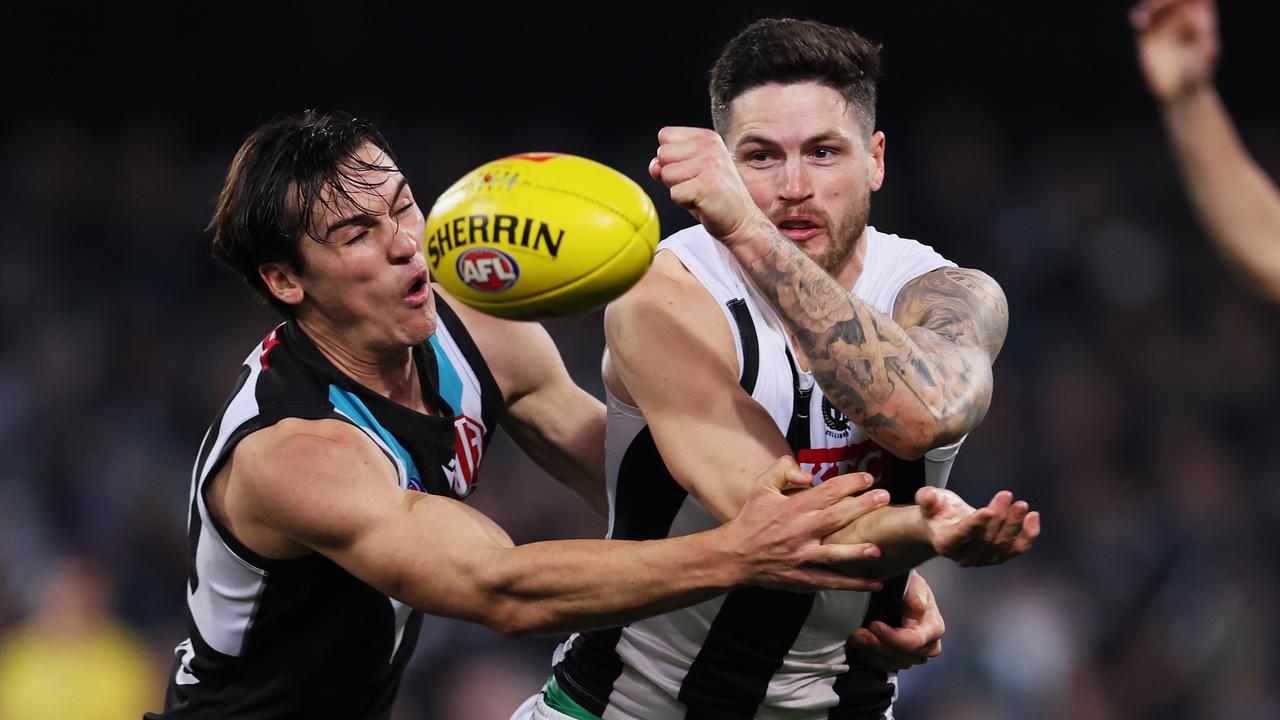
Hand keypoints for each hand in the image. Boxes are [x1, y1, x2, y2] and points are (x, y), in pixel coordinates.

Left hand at [649, 126, 771, 248]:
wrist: (741, 220)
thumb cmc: (714, 196)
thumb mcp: (691, 171)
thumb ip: (669, 163)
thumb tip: (654, 166)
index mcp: (707, 137)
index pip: (665, 136)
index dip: (669, 157)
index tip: (689, 170)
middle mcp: (710, 147)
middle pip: (663, 154)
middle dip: (672, 174)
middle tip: (695, 184)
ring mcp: (710, 165)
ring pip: (666, 175)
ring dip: (678, 189)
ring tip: (699, 193)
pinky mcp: (706, 186)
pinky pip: (674, 194)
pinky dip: (684, 203)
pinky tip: (701, 202)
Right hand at [724, 457, 890, 591]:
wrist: (735, 556)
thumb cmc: (751, 520)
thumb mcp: (761, 488)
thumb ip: (782, 471)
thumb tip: (808, 473)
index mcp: (793, 507)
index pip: (827, 491)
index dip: (850, 483)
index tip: (869, 479)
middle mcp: (800, 530)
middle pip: (836, 517)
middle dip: (862, 507)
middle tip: (885, 498)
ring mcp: (802, 556)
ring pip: (834, 553)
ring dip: (857, 552)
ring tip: (879, 548)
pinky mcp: (803, 577)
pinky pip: (831, 581)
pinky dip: (853, 584)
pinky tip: (875, 583)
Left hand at [850, 570, 943, 671]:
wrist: (903, 594)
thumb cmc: (910, 588)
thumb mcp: (914, 583)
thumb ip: (915, 593)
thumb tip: (917, 606)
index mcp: (933, 627)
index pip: (914, 641)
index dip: (891, 637)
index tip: (874, 625)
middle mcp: (928, 646)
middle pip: (902, 655)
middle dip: (877, 645)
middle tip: (858, 633)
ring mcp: (915, 655)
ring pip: (892, 663)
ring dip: (871, 652)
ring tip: (856, 637)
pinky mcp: (902, 660)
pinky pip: (886, 667)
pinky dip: (871, 658)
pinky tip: (861, 647)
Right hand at [917, 486, 1039, 566]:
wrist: (944, 526)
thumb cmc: (937, 512)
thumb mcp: (929, 499)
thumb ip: (926, 497)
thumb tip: (927, 496)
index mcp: (945, 543)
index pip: (961, 535)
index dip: (974, 525)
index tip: (987, 511)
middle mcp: (963, 556)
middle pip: (985, 537)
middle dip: (998, 516)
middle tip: (1006, 495)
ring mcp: (982, 559)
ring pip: (1002, 543)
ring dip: (1014, 523)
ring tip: (1020, 505)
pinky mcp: (998, 557)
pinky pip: (1016, 549)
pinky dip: (1028, 535)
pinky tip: (1033, 517)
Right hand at [1131, 0, 1219, 102]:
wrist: (1180, 92)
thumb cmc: (1198, 73)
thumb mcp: (1206, 50)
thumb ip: (1201, 30)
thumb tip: (1191, 10)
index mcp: (1201, 15)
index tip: (1178, 1)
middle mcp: (1182, 16)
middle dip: (1163, 0)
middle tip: (1158, 6)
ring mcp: (1164, 24)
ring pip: (1155, 4)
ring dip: (1150, 5)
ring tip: (1145, 18)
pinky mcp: (1148, 35)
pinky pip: (1141, 19)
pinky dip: (1138, 16)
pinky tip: (1140, 22)